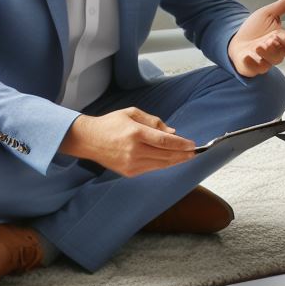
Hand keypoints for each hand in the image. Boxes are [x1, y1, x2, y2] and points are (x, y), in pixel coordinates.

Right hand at [58, 107, 195, 176]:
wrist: (89, 140)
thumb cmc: (111, 124)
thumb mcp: (132, 113)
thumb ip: (154, 122)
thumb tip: (172, 132)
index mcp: (135, 133)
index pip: (165, 141)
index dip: (181, 144)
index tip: (192, 144)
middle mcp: (134, 150)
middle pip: (166, 155)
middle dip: (183, 155)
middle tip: (195, 153)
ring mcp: (132, 163)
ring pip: (161, 164)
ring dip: (176, 161)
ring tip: (187, 157)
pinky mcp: (129, 172)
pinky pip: (152, 169)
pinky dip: (164, 165)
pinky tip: (171, 160)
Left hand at [228, 0, 284, 76]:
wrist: (236, 38)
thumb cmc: (254, 29)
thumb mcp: (268, 13)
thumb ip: (282, 6)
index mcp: (280, 40)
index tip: (280, 34)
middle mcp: (274, 53)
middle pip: (281, 54)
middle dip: (275, 48)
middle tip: (269, 40)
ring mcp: (263, 61)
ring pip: (270, 63)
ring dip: (266, 55)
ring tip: (258, 46)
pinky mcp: (251, 68)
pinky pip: (254, 70)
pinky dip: (251, 64)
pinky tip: (247, 56)